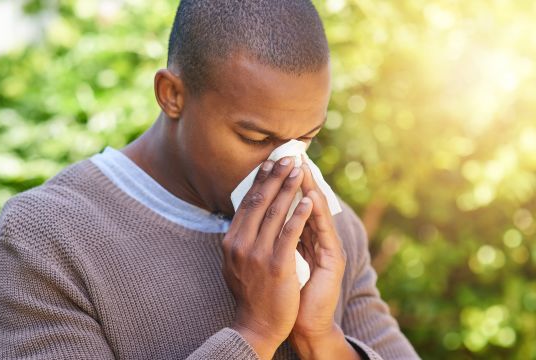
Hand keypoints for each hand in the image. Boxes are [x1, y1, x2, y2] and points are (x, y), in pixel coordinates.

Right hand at [222, 156, 312, 359]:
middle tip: (288, 158)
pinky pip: (289, 232)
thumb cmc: (251, 294)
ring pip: (275, 212)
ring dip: (289, 188)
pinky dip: (300, 214)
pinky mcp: (276, 264)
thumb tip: (244, 219)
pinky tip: (309, 200)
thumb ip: (240, 241)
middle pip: (259, 201)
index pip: (246, 203)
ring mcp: (257, 253)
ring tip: (300, 171)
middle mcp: (240, 243)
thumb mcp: (235, 263)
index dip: (260, 181)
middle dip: (275, 177)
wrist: (257, 325)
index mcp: (231, 241)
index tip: (270, 164)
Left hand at [288, 161, 357, 358]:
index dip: (283, 185)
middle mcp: (318, 240)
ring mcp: (328, 248)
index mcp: (304, 239)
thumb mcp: (277, 260)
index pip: (293, 205)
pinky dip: (316, 213)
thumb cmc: (286, 294)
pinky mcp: (334, 260)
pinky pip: (323, 231)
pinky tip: (312, 197)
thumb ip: (275, 239)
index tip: (273, 163)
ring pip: (317, 211)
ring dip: (309, 187)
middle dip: (296, 179)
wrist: (301, 324)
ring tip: (301, 166)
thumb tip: (258, 218)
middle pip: (307, 203)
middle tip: (288, 155)